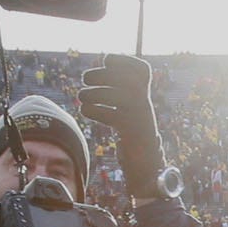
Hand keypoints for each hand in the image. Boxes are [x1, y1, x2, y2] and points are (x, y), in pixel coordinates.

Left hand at [80, 54, 163, 199]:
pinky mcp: (130, 132)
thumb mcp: (128, 108)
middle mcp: (145, 104)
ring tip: (82, 96)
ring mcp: (139, 118)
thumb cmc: (132, 135)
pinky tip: (86, 111)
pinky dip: (95, 111)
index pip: (142, 69)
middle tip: (85, 78)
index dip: (123, 60)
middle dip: (101, 75)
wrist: (146, 166)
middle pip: (126, 79)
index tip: (107, 60)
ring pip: (118, 96)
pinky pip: (113, 116)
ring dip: (94, 93)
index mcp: (144, 95)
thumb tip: (104, 67)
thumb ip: (119, 89)